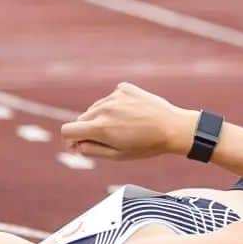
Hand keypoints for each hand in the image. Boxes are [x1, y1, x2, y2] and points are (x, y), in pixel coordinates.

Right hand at [60, 82, 195, 162]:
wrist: (175, 128)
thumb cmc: (148, 145)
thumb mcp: (118, 155)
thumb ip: (92, 150)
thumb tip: (77, 145)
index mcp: (99, 127)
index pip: (67, 130)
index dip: (71, 140)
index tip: (80, 145)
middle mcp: (103, 109)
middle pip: (81, 119)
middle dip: (88, 129)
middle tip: (107, 138)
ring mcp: (113, 96)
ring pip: (95, 108)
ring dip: (102, 117)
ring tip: (124, 126)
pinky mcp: (124, 89)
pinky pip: (110, 98)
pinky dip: (115, 106)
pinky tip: (130, 113)